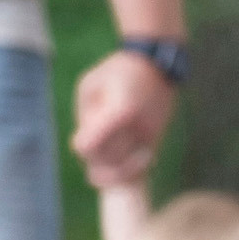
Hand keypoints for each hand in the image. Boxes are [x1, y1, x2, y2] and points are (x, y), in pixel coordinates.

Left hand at [71, 48, 176, 186]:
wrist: (157, 65)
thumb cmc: (117, 72)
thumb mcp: (90, 83)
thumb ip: (85, 115)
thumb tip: (87, 146)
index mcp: (120, 110)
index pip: (92, 145)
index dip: (81, 145)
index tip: (80, 137)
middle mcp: (138, 126)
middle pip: (108, 160)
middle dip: (94, 159)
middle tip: (90, 148)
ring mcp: (151, 135)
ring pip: (127, 170)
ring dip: (110, 173)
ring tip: (98, 172)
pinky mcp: (158, 140)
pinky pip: (140, 169)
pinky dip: (126, 174)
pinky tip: (115, 172)